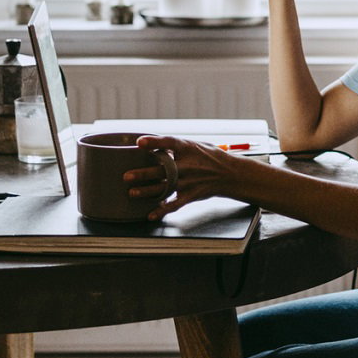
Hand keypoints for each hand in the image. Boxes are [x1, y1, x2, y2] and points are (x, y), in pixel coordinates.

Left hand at [123, 135, 239, 220]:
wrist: (230, 174)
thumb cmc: (208, 156)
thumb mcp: (194, 145)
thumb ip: (173, 146)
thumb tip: (149, 143)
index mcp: (188, 148)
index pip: (169, 143)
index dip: (154, 142)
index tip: (139, 142)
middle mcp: (188, 165)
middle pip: (163, 170)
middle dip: (144, 174)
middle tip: (127, 176)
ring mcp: (190, 182)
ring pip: (165, 188)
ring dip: (147, 191)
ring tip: (132, 193)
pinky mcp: (192, 195)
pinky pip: (175, 205)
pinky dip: (162, 211)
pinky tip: (150, 215)